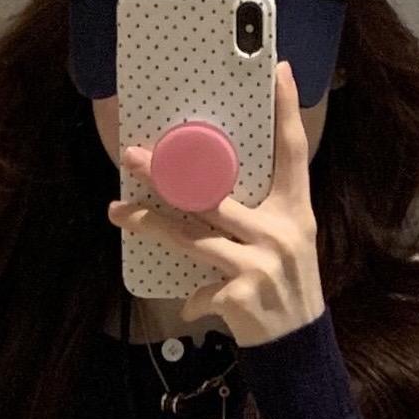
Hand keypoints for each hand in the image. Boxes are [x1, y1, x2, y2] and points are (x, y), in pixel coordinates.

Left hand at [108, 58, 325, 346]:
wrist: (300, 347)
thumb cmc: (286, 289)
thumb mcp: (287, 244)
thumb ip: (256, 216)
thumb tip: (205, 194)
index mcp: (295, 211)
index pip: (292, 152)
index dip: (288, 110)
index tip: (281, 71)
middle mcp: (280, 231)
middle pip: (212, 193)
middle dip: (167, 174)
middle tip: (133, 156)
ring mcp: (260, 263)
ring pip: (190, 235)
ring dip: (150, 224)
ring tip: (119, 214)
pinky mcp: (241, 295)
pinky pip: (200, 289)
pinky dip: (195, 299)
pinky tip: (197, 305)